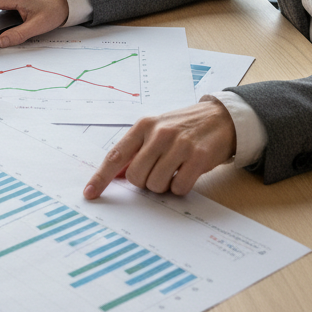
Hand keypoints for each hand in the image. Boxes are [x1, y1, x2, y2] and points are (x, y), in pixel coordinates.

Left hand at [83, 100, 236, 198]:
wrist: (221, 118)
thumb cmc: (184, 127)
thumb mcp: (156, 130)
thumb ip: (136, 150)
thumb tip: (116, 175)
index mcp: (144, 125)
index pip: (116, 155)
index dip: (101, 177)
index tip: (90, 193)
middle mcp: (159, 133)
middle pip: (136, 177)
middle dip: (145, 182)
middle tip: (159, 171)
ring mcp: (179, 144)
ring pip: (156, 185)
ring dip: (164, 186)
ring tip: (174, 170)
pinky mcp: (198, 157)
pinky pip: (179, 188)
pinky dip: (180, 188)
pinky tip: (187, 173)